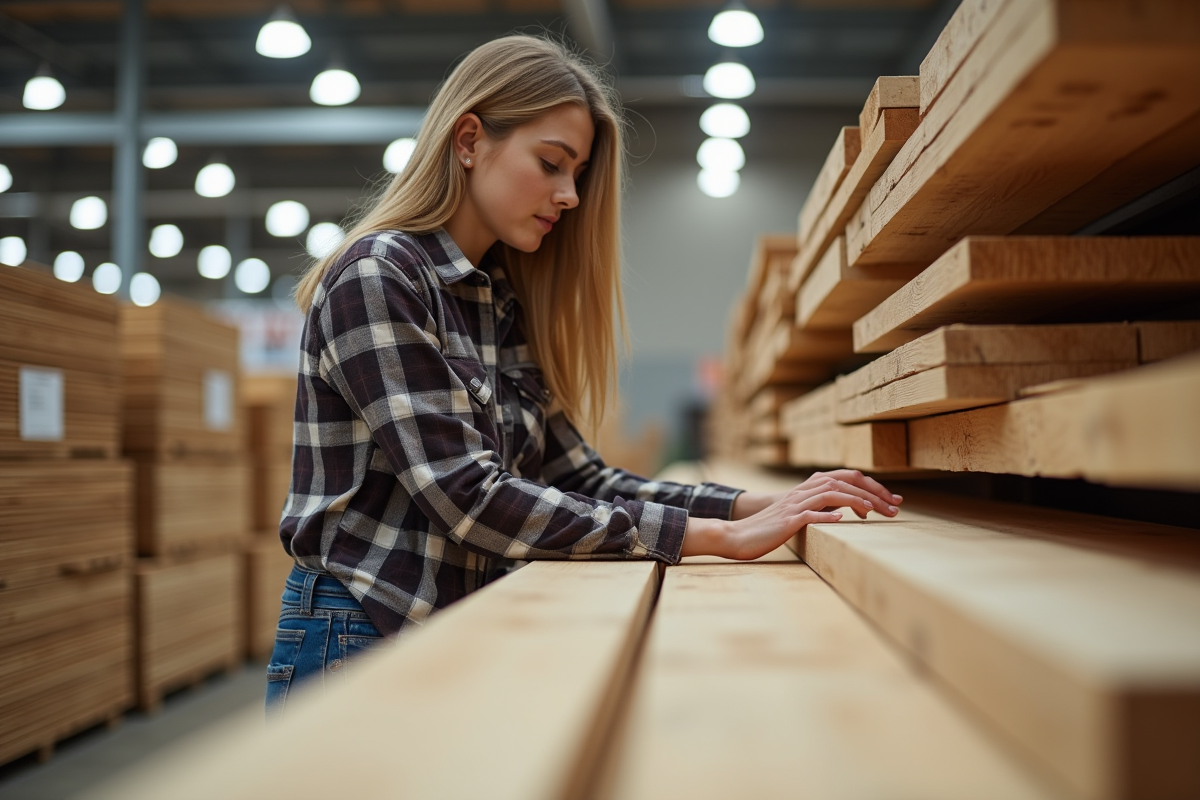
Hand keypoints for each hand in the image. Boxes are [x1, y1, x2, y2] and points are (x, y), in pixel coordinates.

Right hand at [686, 470, 902, 560]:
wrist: (737, 536)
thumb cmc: (768, 530)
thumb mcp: (797, 515)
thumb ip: (816, 508)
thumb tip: (843, 510)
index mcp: (807, 489)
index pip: (846, 477)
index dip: (872, 486)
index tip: (892, 500)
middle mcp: (803, 492)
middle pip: (844, 481)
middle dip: (873, 493)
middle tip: (894, 508)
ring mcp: (795, 505)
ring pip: (830, 493)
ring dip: (856, 501)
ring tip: (875, 513)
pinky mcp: (787, 521)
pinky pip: (809, 513)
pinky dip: (827, 514)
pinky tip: (843, 520)